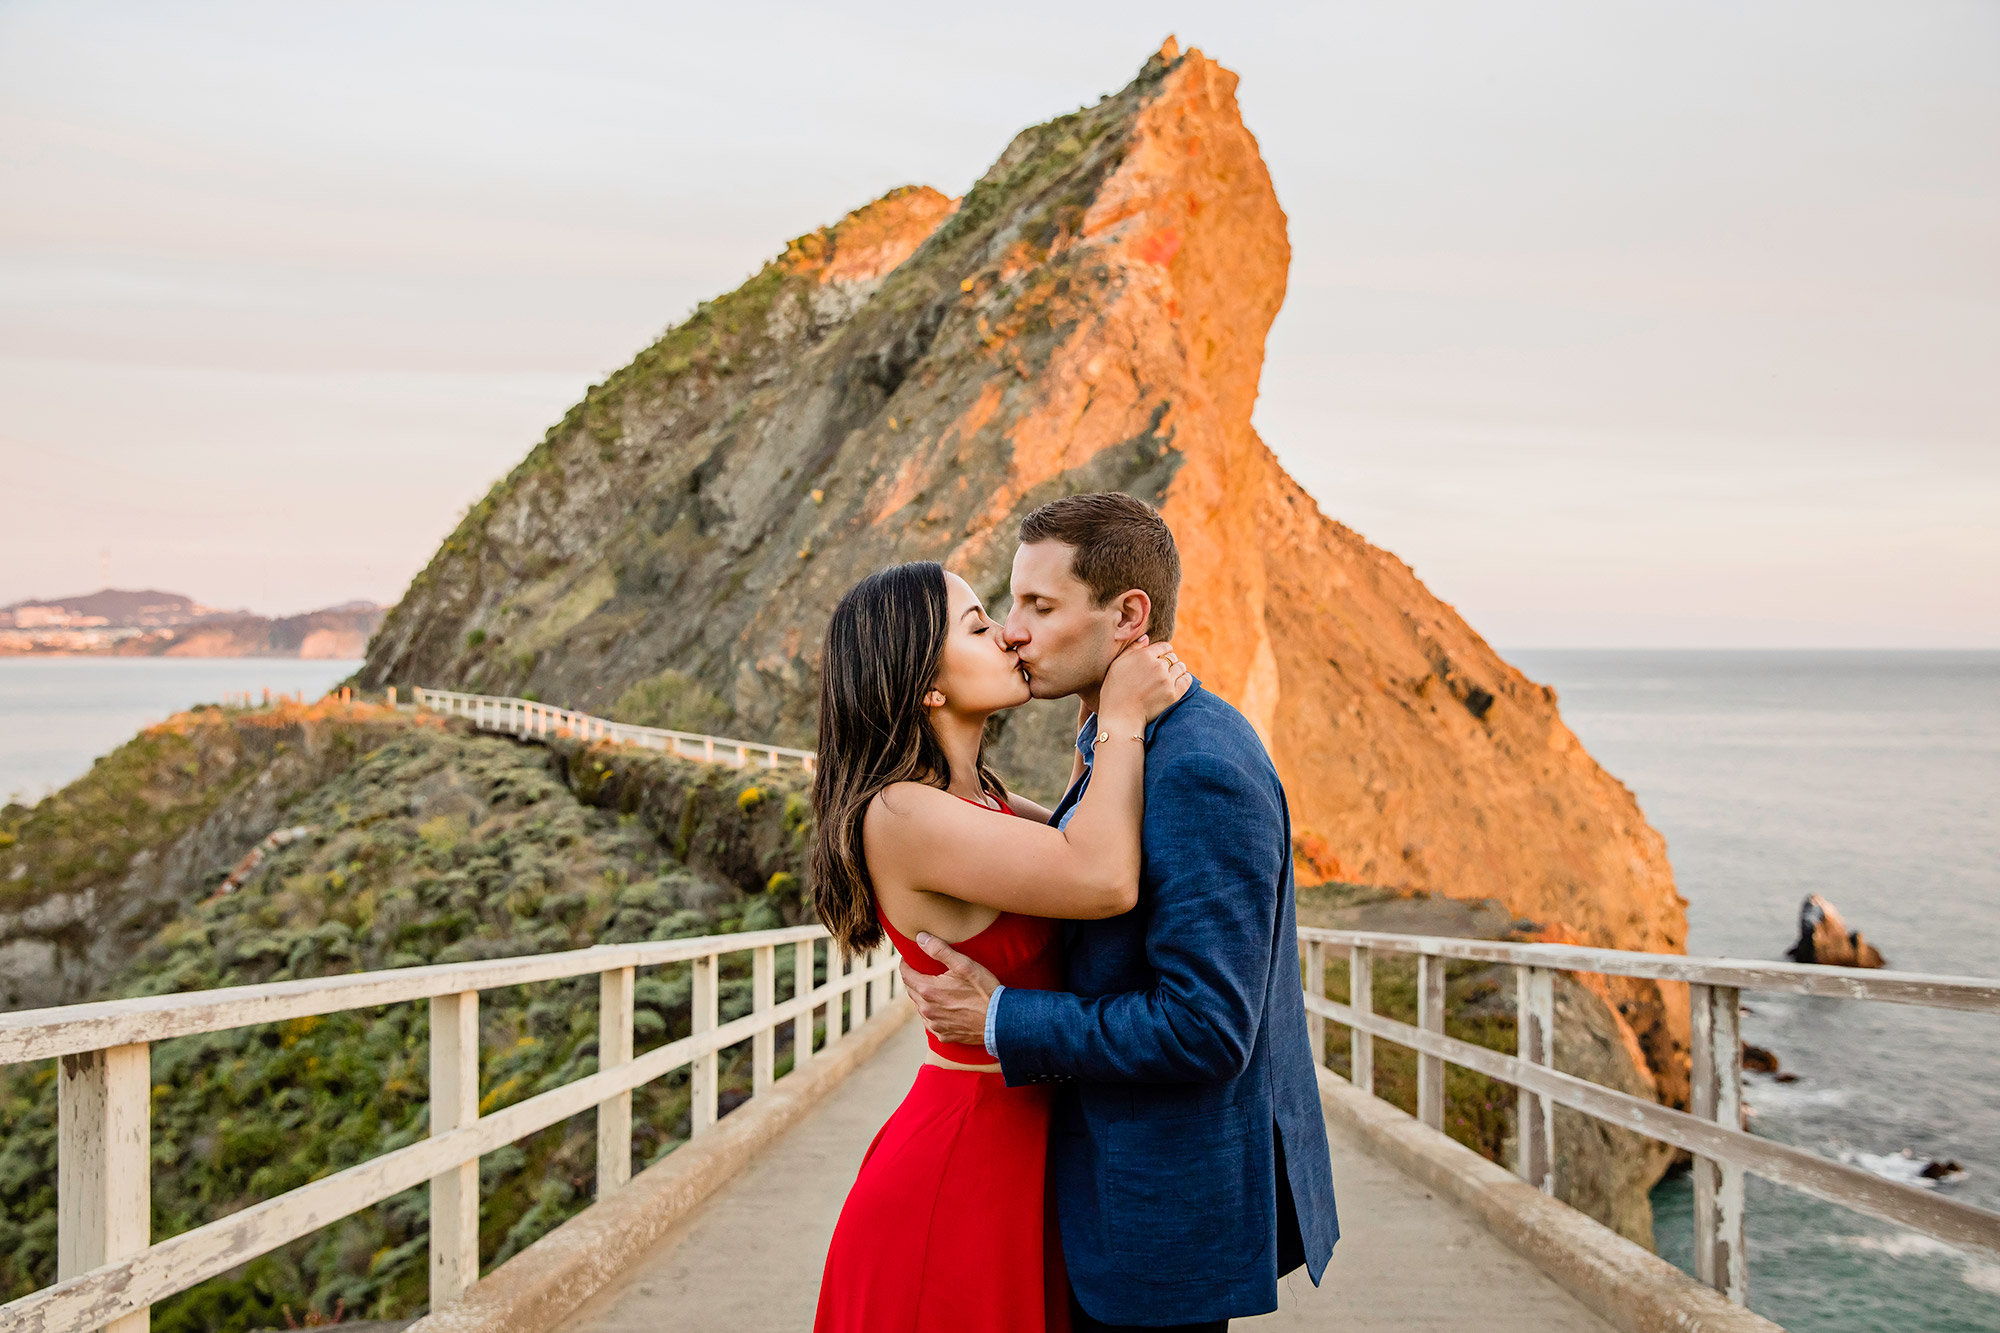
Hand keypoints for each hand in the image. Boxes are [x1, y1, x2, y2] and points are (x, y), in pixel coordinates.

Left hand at [900, 934, 1001, 1048]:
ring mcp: (935, 1024)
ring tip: (935, 989)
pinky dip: (934, 1013)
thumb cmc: (984, 990)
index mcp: (928, 990)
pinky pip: (932, 1022)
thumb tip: (920, 938)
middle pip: (912, 991)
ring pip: (921, 1007)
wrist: (1000, 1020)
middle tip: (922, 971)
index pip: (906, 975)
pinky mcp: (944, 1035)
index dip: (905, 965)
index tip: (907, 959)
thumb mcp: (963, 964)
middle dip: (915, 980)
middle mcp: (927, 1010)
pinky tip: (945, 1008)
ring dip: (924, 997)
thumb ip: (939, 950)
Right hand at [1100, 635, 1191, 724]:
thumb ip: (1133, 648)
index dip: (1163, 652)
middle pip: (1172, 657)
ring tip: (1168, 677)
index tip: (1160, 658)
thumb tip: (1147, 637)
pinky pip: (1186, 680)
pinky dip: (1184, 679)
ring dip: (1177, 670)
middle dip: (1168, 662)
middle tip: (1161, 671)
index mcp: (1144, 656)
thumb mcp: (1117, 664)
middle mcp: (1157, 665)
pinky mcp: (1173, 694)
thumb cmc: (1114, 691)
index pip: (1164, 647)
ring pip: (1181, 667)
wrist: (1120, 717)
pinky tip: (1176, 682)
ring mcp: (1166, 680)